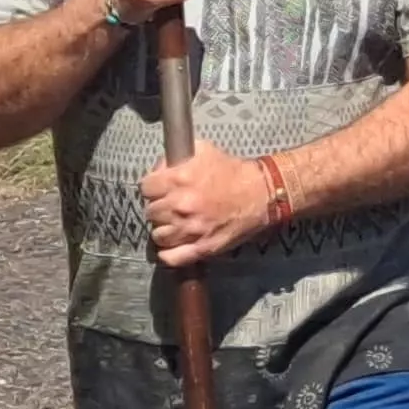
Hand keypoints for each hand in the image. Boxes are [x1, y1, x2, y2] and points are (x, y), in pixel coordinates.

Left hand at [139, 143, 278, 268]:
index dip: (154, 187)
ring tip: (178, 222)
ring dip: (165, 229)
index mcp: (179, 180)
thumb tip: (158, 167)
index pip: (145, 188)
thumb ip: (175, 157)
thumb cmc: (234, 173)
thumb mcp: (204, 151)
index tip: (160, 188)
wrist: (263, 194)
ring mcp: (190, 230)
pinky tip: (176, 242)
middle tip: (173, 204)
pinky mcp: (201, 248)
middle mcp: (181, 206)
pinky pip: (170, 257)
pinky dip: (169, 252)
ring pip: (158, 235)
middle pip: (150, 212)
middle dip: (160, 207)